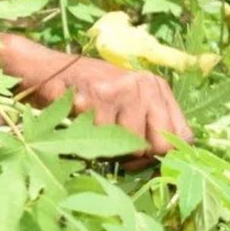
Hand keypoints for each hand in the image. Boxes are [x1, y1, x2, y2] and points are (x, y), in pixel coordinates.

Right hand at [22, 50, 193, 166]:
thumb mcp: (126, 102)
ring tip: (94, 130)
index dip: (163, 154)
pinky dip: (90, 137)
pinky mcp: (99, 96)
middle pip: (161, 145)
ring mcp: (123, 89)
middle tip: (117, 150)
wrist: (46, 70)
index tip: (142, 158)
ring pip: (132, 147)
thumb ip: (148, 124)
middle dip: (139, 157)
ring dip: (111, 149)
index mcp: (156, 87)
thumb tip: (168, 161)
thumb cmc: (87, 93)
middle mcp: (145, 85)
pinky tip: (80, 120)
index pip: (183, 135)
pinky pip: (104, 138)